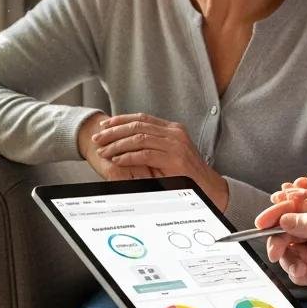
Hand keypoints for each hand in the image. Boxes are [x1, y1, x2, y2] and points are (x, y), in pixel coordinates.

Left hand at [90, 112, 229, 209]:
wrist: (208, 188)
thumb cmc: (187, 174)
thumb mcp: (170, 153)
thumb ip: (154, 144)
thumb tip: (128, 141)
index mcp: (173, 129)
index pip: (142, 118)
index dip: (121, 120)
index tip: (105, 126)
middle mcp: (174, 133)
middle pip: (138, 126)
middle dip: (114, 131)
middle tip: (98, 138)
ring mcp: (175, 144)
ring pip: (139, 138)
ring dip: (117, 144)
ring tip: (104, 151)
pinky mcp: (174, 159)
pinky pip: (145, 154)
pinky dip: (128, 157)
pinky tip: (117, 160)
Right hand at [255, 177, 306, 307]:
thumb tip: (287, 218)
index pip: (300, 206)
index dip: (280, 212)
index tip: (264, 221)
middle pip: (290, 228)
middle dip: (280, 239)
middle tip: (275, 250)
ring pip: (290, 250)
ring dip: (291, 259)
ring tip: (304, 267)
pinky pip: (297, 269)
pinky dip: (298, 272)